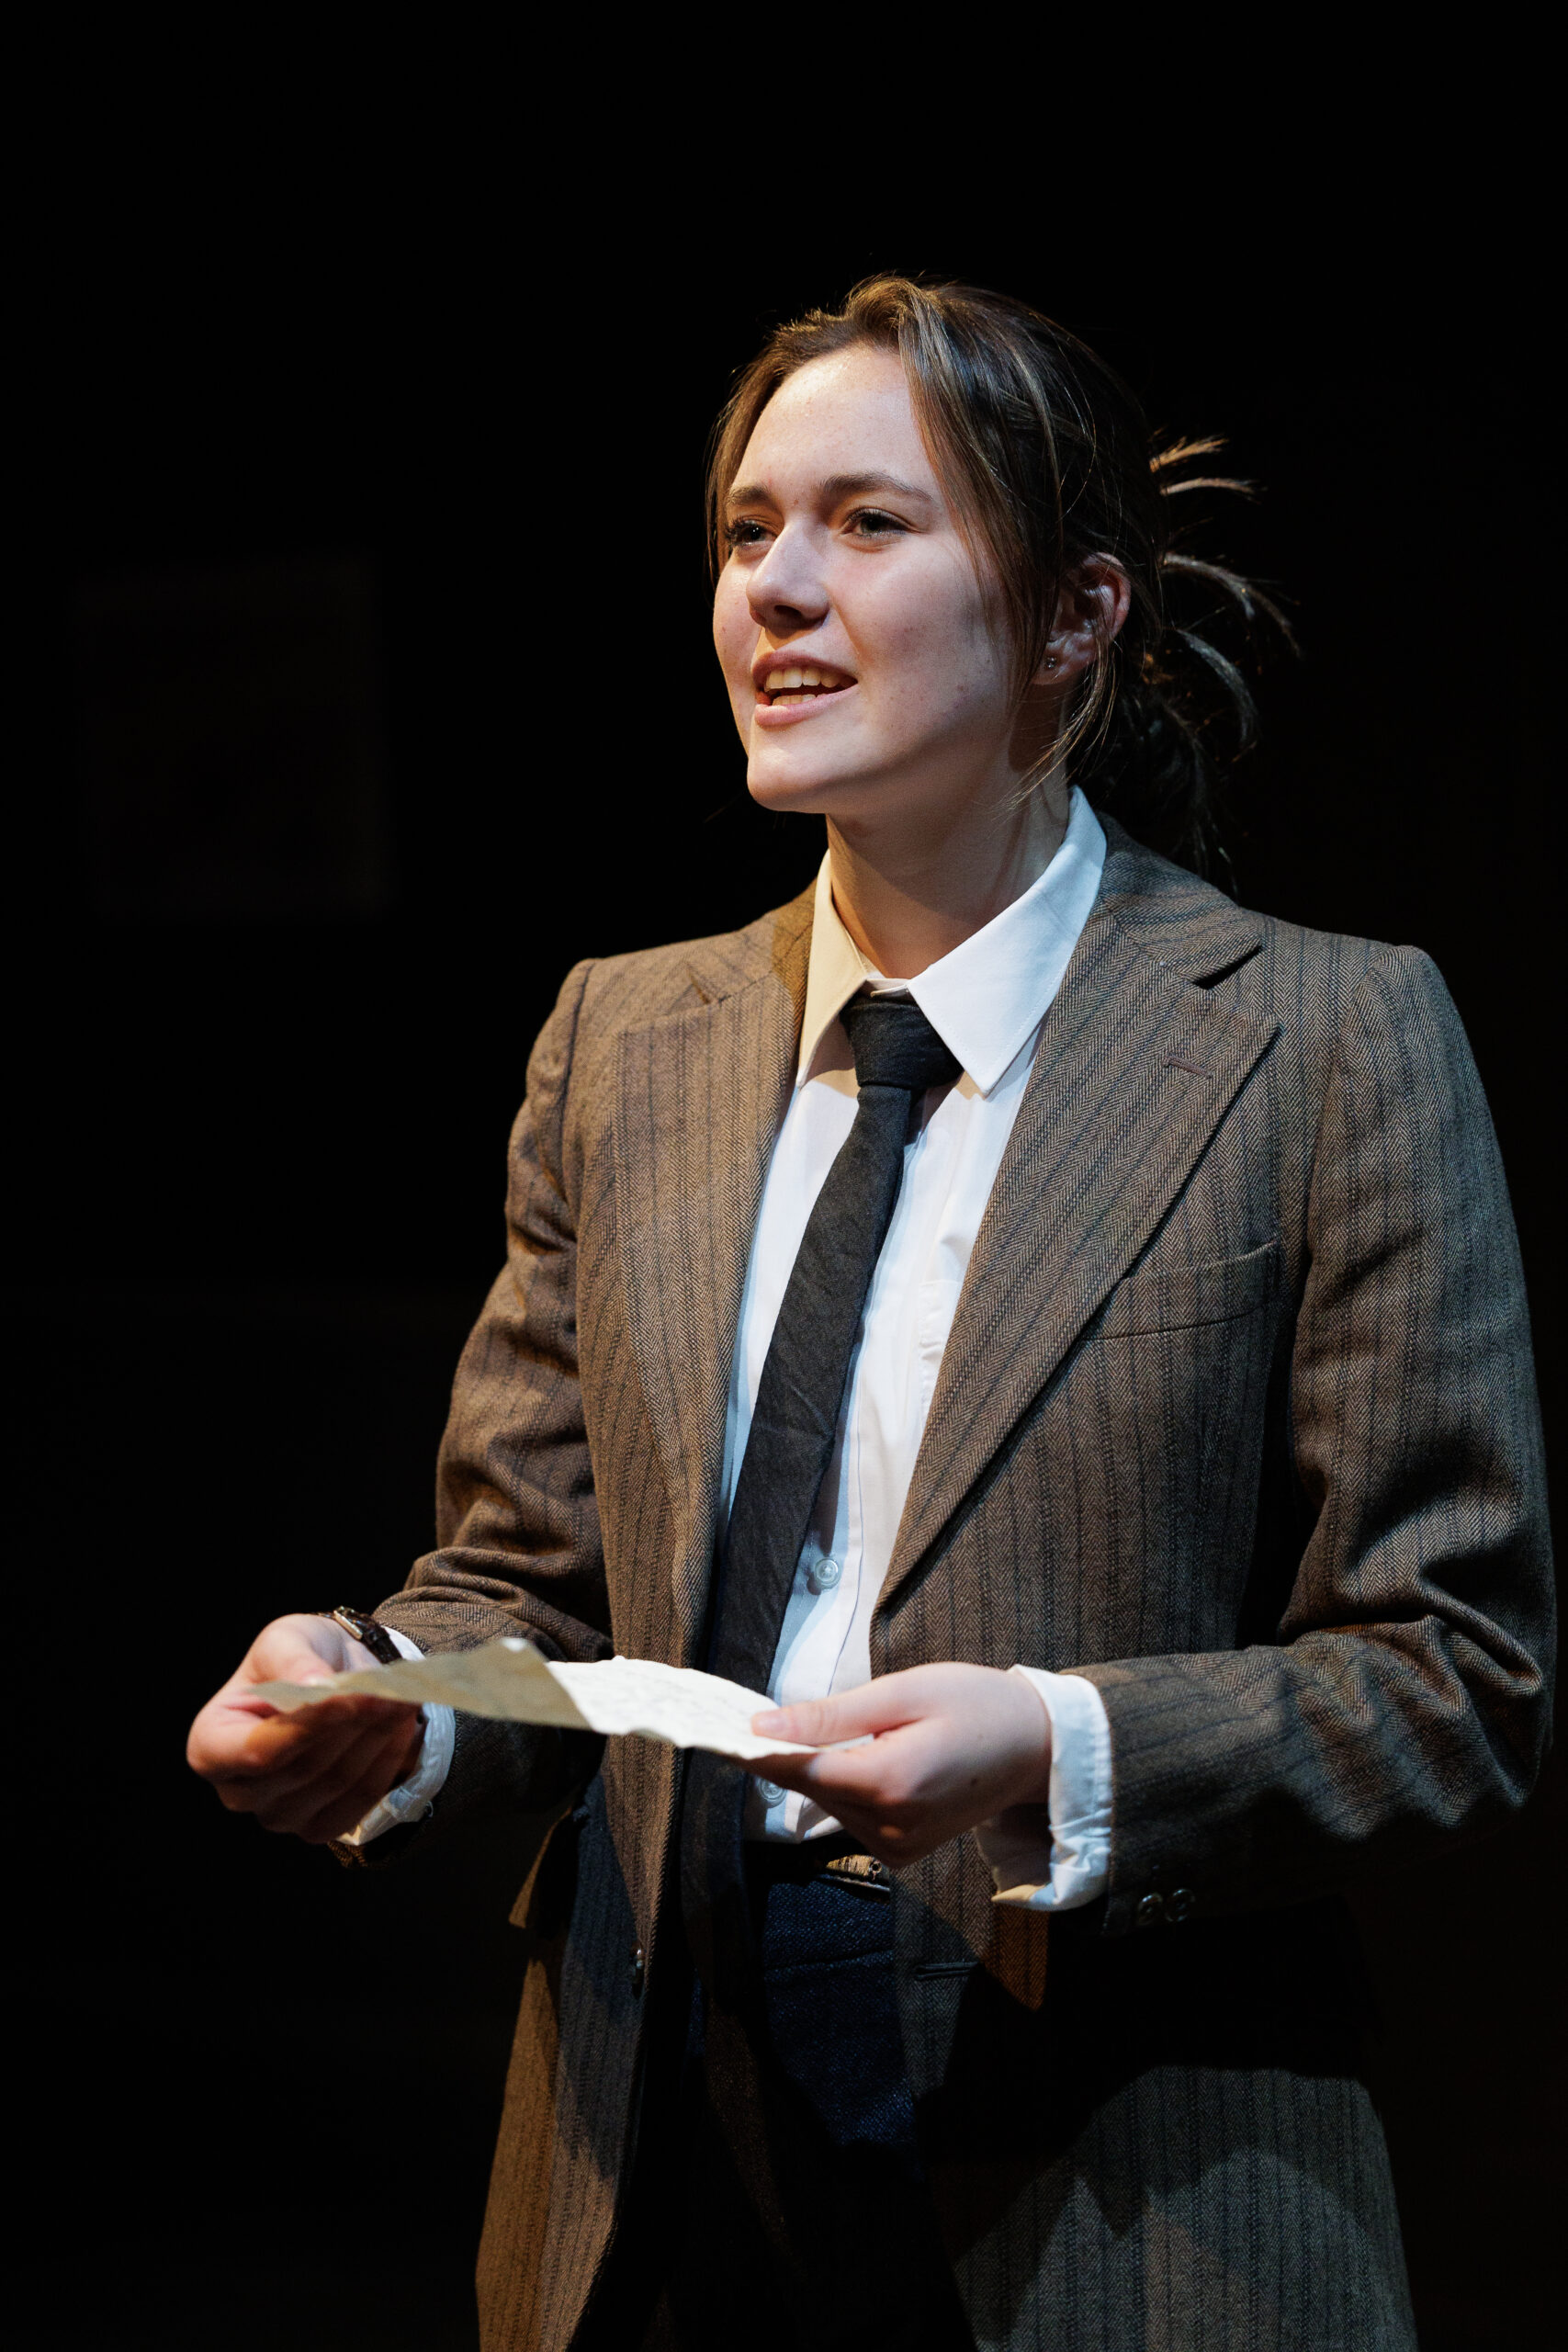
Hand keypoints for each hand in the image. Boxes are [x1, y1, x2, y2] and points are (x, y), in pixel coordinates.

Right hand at [186, 1613, 425, 1845]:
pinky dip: (387, 1760)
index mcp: (211, 1744)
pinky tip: (398, 1726)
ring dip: (377, 1737)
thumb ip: (293, 1661)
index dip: (305, 1728)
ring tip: (399, 1698)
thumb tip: (312, 1686)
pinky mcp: (318, 1827)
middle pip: (303, 1768)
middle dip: (352, 1725)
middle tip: (390, 1690)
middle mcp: (237, 1792)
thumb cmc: (295, 1658)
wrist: (330, 1677)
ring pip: (338, 1782)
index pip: (256, 1751)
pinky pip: (360, 1800)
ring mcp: (277, 1817)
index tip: (347, 1697)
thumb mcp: (287, 1639)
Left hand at [750, 1663, 1051, 1866]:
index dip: (755, 1748)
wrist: (1035, 1746)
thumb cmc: (974, 1703)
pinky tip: (875, 1758)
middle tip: (782, 1710)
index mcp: (888, 1782)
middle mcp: (890, 1827)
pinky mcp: (903, 1853)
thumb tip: (762, 1726)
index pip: (797, 1770)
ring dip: (825, 1769)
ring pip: (828, 1803)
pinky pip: (852, 1818)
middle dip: (792, 1750)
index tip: (720, 1728)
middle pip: (810, 1787)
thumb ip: (830, 1715)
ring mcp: (898, 1848)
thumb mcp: (903, 1691)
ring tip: (861, 1730)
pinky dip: (849, 1788)